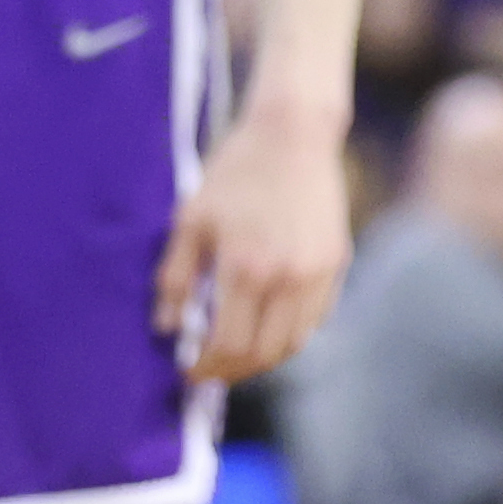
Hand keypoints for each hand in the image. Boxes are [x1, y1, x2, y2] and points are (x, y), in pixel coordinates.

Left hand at [156, 102, 353, 384]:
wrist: (294, 132)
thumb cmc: (235, 171)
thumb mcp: (191, 219)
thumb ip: (175, 278)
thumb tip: (165, 328)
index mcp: (246, 268)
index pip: (228, 346)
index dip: (206, 367)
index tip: (188, 370)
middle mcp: (288, 278)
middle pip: (263, 354)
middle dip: (232, 371)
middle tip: (211, 368)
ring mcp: (318, 272)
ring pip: (294, 343)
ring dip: (263, 358)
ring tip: (238, 351)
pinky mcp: (337, 262)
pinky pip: (316, 318)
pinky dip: (291, 332)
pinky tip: (268, 322)